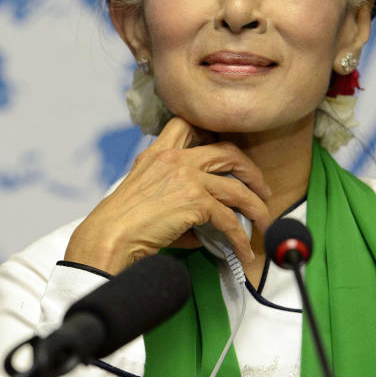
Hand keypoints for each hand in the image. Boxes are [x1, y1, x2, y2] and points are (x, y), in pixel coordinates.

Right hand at [64, 117, 271, 274]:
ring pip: (237, 188)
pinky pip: (229, 220)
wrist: (110, 234)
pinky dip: (240, 238)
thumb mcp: (143, 191)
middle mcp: (175, 159)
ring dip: (256, 207)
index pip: (188, 125)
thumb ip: (173, 193)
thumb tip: (203, 224)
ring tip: (264, 222)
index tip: (227, 153)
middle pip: (227, 152)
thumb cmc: (120, 221)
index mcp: (158, 152)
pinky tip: (243, 251)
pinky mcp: (195, 202)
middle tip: (260, 188)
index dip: (213, 135)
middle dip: (251, 171)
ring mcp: (187, 178)